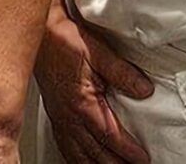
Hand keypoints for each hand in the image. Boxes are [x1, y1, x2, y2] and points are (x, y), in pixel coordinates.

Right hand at [33, 4, 152, 163]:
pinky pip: (65, 146)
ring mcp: (59, 118)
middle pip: (94, 151)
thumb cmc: (64, 41)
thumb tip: (144, 90)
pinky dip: (77, 159)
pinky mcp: (54, 115)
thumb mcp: (98, 52)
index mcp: (81, 104)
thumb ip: (122, 73)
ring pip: (78, 153)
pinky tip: (83, 161)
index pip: (108, 134)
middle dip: (115, 163)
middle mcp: (68, 117)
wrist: (40, 35)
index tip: (142, 158)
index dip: (127, 150)